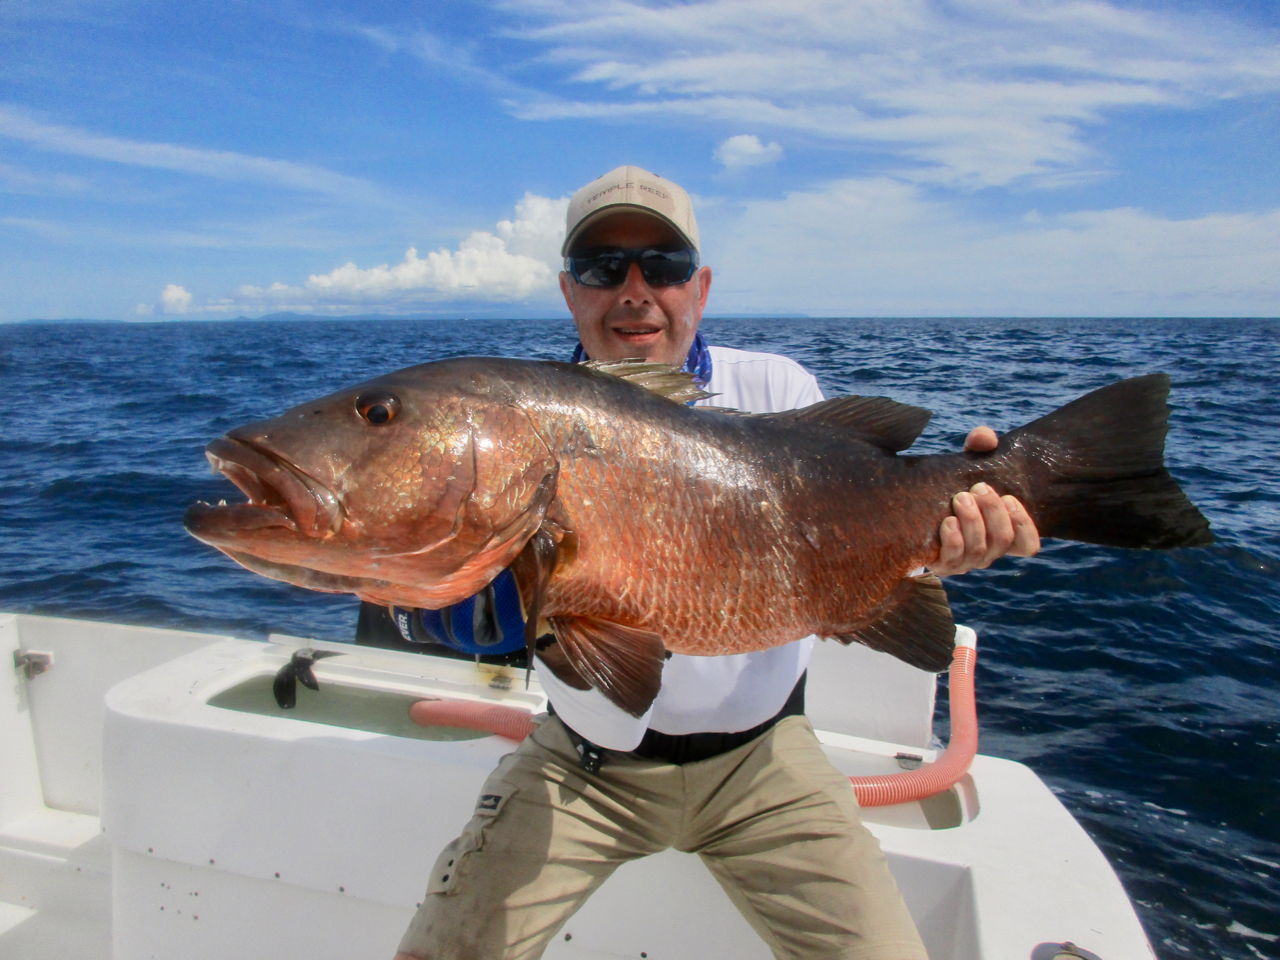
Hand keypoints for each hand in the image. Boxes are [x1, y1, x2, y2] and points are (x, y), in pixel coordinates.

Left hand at [928, 426, 1040, 576]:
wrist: (913, 508)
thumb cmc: (951, 486)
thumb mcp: (968, 464)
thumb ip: (979, 446)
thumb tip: (984, 437)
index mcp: (1000, 532)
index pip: (1028, 544)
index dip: (1025, 525)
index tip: (1010, 498)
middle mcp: (987, 550)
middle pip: (1003, 540)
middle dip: (993, 512)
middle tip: (978, 488)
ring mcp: (965, 561)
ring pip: (980, 551)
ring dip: (973, 522)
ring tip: (960, 498)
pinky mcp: (942, 564)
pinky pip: (954, 559)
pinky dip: (954, 540)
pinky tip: (947, 521)